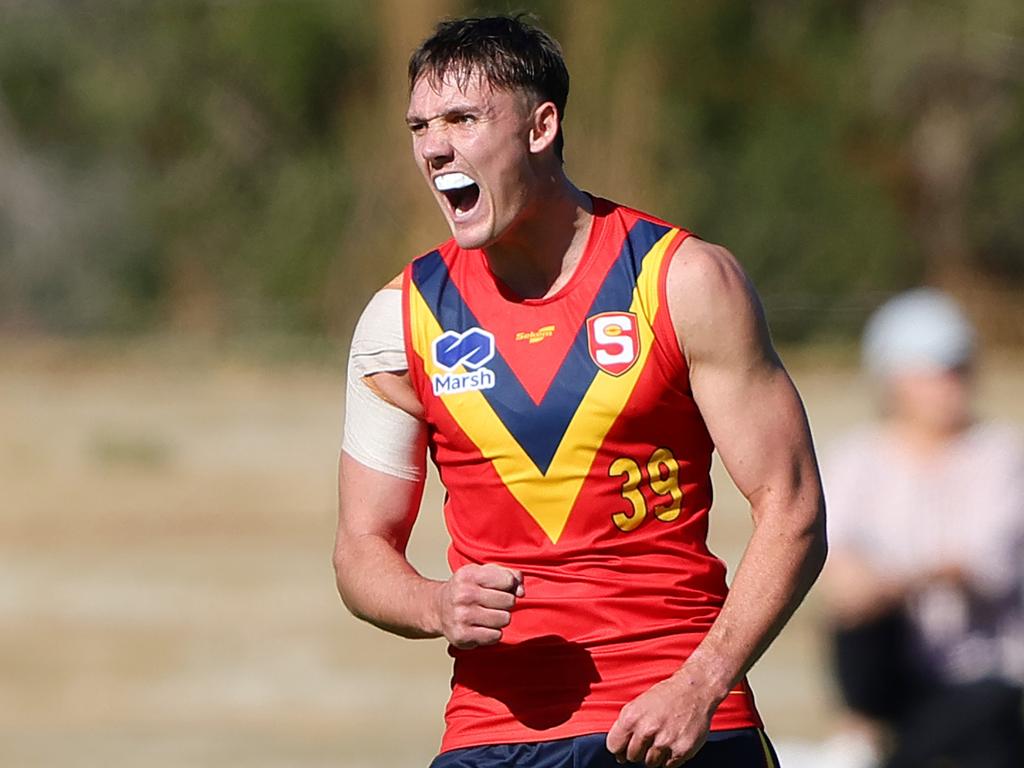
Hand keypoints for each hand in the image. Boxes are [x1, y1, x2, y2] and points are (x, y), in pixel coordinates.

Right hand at [435, 563, 523, 648]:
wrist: (438, 608)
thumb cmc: (467, 588)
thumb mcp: (484, 573)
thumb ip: (509, 574)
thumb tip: (521, 591)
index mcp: (469, 575)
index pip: (508, 580)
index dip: (509, 585)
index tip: (500, 587)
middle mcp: (464, 595)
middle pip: (509, 601)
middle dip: (505, 603)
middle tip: (491, 603)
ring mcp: (462, 616)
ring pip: (504, 619)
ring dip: (500, 619)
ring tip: (487, 615)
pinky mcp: (462, 635)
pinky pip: (496, 636)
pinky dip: (493, 633)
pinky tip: (481, 627)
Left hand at [605, 667, 721, 766]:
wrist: (694, 690)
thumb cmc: (666, 696)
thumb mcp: (638, 704)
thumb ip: (625, 727)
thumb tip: (618, 752)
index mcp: (632, 717)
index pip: (614, 746)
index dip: (619, 748)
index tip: (624, 748)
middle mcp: (647, 730)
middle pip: (632, 757)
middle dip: (639, 751)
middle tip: (650, 738)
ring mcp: (665, 741)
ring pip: (650, 763)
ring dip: (655, 755)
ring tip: (663, 737)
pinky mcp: (682, 750)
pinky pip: (668, 765)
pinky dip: (670, 757)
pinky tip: (673, 741)